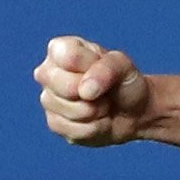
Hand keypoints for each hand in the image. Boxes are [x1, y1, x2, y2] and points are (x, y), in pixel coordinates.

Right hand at [37, 35, 151, 145]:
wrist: (133, 112)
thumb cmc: (124, 82)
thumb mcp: (123, 66)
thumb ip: (106, 69)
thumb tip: (84, 91)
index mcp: (60, 49)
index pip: (69, 57)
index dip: (92, 67)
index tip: (103, 69)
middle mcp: (47, 72)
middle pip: (65, 86)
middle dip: (93, 94)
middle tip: (103, 91)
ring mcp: (48, 99)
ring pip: (70, 111)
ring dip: (95, 112)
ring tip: (102, 105)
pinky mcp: (54, 124)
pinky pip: (72, 130)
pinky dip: (92, 128)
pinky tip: (96, 120)